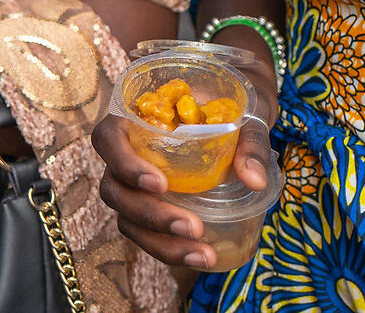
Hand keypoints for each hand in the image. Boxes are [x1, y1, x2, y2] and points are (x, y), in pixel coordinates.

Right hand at [95, 45, 280, 273]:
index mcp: (133, 118)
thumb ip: (249, 143)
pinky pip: (147, 234)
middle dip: (150, 214)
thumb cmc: (230, 108)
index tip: (161, 184)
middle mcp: (125, 154)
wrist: (234, 117)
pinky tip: (201, 256)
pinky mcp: (150, 208)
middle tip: (193, 227)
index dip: (125, 164)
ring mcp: (134, 185)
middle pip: (114, 189)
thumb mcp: (243, 116)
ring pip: (127, 219)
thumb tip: (256, 181)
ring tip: (202, 254)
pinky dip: (171, 250)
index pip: (107, 139)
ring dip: (160, 242)